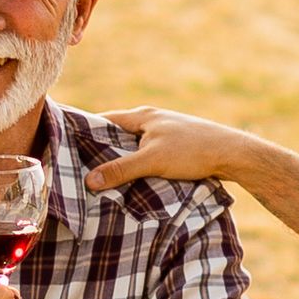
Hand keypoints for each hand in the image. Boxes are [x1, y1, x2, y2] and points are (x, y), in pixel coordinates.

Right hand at [84, 107, 256, 194]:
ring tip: (102, 179)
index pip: (103, 120)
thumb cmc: (193, 151)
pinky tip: (133, 182)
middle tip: (79, 169)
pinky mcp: (177, 148)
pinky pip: (147, 155)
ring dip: (120, 160)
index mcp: (143, 116)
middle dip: (100, 150)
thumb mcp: (152, 161)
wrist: (233, 154)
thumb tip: (88, 181)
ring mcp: (165, 133)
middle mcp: (152, 120)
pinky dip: (137, 166)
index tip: (64, 145)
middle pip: (117, 135)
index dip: (84, 131)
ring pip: (133, 147)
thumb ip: (120, 170)